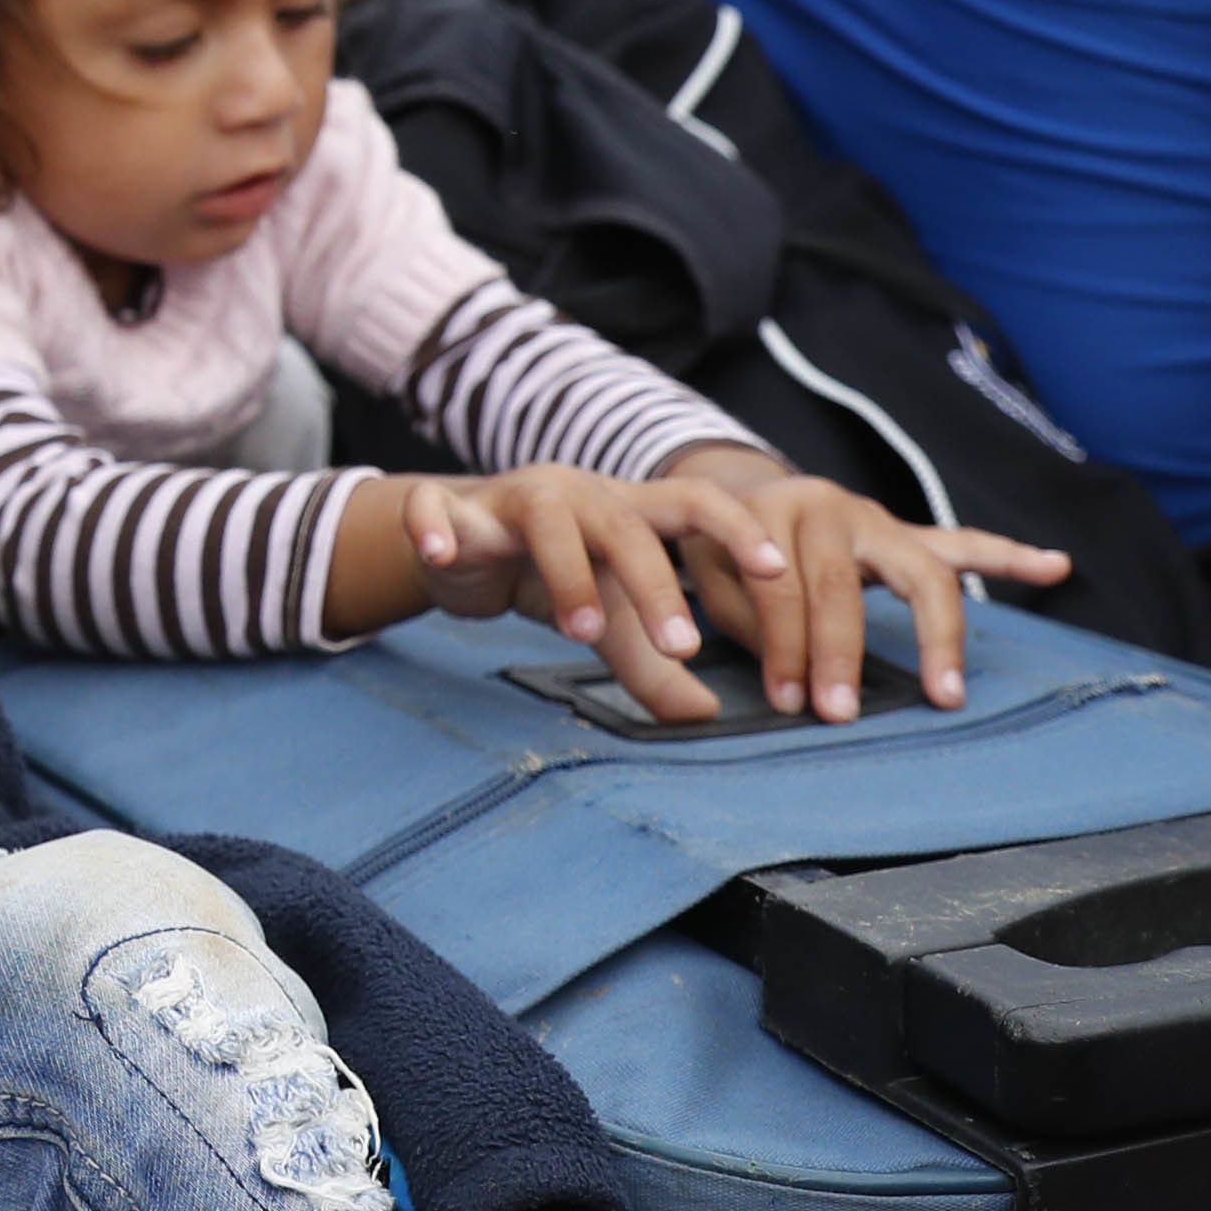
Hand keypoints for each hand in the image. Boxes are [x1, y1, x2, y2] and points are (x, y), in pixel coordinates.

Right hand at [404, 462, 760, 727]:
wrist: (459, 542)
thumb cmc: (551, 574)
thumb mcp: (608, 620)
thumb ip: (653, 665)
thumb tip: (705, 715)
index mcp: (625, 512)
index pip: (693, 503)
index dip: (736, 531)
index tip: (776, 571)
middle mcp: (576, 495)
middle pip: (624, 525)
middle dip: (656, 585)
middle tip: (681, 646)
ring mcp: (510, 500)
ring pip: (547, 517)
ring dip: (569, 573)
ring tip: (580, 630)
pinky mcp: (449, 512)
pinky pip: (435, 508)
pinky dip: (434, 526)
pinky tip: (440, 551)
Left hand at [647, 444, 1071, 719]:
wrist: (733, 496)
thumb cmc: (722, 556)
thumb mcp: (707, 576)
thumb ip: (739, 617)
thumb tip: (786, 687)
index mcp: (765, 511)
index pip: (779, 584)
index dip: (781, 644)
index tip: (786, 702)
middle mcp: (826, 504)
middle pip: (841, 581)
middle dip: (840, 652)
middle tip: (840, 714)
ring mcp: (874, 518)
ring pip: (920, 569)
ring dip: (937, 634)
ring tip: (949, 690)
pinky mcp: (905, 534)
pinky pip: (962, 544)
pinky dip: (1008, 556)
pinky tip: (1056, 566)